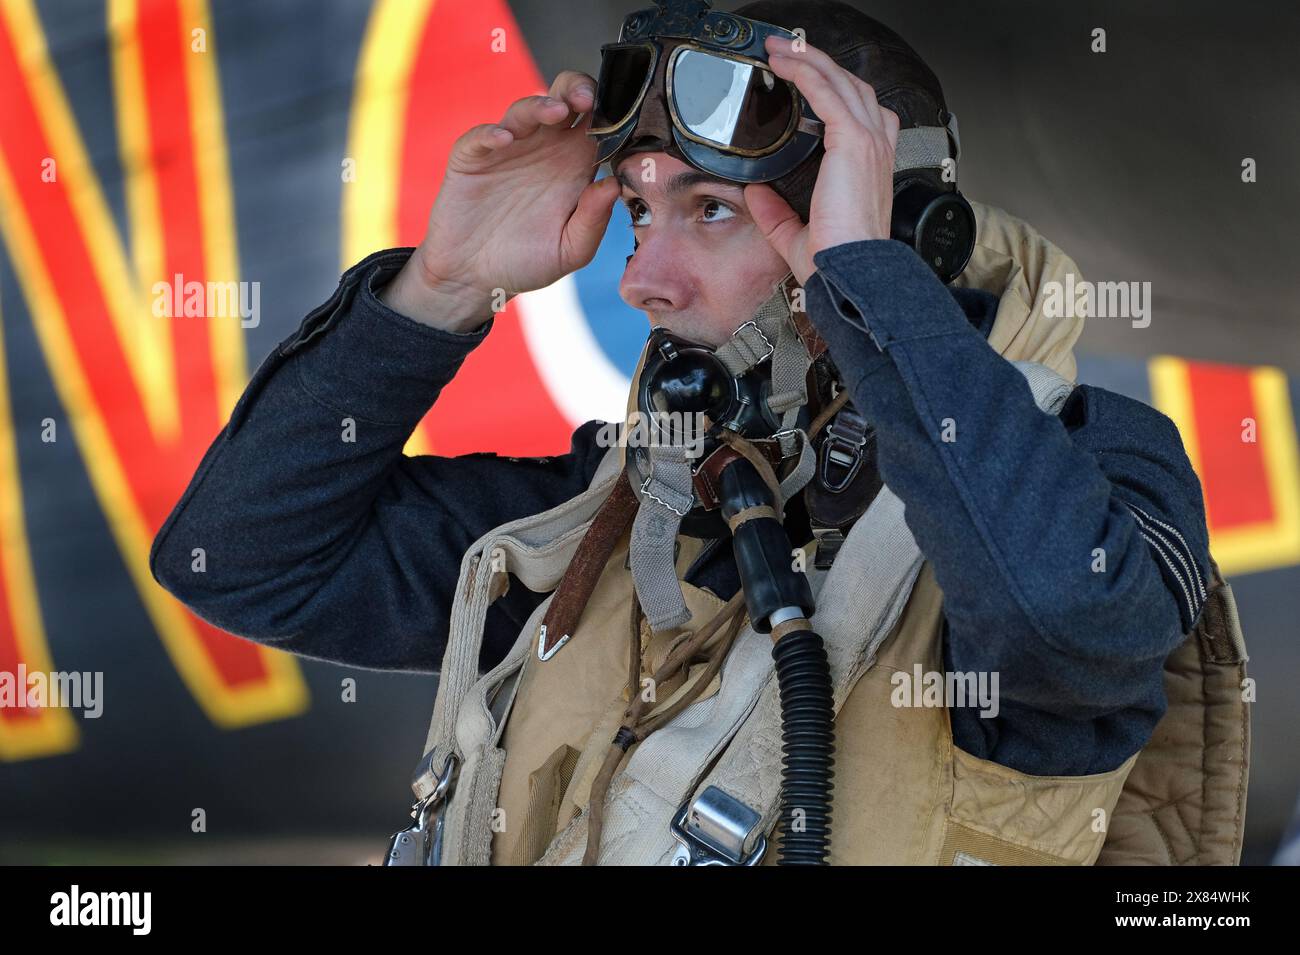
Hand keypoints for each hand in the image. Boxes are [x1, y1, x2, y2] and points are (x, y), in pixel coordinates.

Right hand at [382, 70, 620, 330]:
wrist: (472, 277)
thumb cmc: (526, 262)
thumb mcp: (569, 251)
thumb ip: (592, 221)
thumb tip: (614, 186)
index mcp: (574, 166)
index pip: (597, 123)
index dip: (609, 113)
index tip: (620, 117)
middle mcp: (544, 149)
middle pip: (564, 99)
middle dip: (577, 89)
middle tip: (587, 99)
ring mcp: (507, 149)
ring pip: (526, 110)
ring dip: (541, 105)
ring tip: (556, 112)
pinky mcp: (472, 156)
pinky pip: (482, 136)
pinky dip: (492, 133)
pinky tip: (504, 140)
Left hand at [744, 35, 898, 286]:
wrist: (849, 271)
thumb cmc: (835, 260)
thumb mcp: (795, 232)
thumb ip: (776, 211)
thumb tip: (755, 194)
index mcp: (868, 168)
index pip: (857, 113)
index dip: (832, 90)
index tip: (804, 78)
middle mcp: (874, 149)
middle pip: (851, 87)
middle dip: (818, 63)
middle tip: (784, 51)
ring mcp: (868, 142)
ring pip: (841, 82)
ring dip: (810, 59)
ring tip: (781, 49)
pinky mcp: (852, 142)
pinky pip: (827, 92)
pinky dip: (806, 72)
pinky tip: (784, 64)